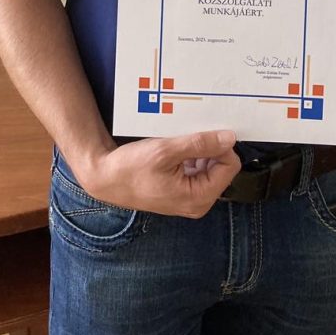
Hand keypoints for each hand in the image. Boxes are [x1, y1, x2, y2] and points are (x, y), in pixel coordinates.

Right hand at [76, 130, 240, 217]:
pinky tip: (174, 148)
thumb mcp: (166, 151)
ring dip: (199, 151)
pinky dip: (190, 156)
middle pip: (222, 167)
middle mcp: (198, 202)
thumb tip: (229, 138)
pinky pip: (197, 170)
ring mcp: (190, 198)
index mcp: (198, 198)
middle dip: (209, 148)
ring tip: (178, 142)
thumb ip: (200, 144)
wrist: (106, 178)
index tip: (204, 132)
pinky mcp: (182, 192)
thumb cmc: (131, 168)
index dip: (221, 145)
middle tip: (189, 135)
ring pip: (210, 167)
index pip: (229, 166)